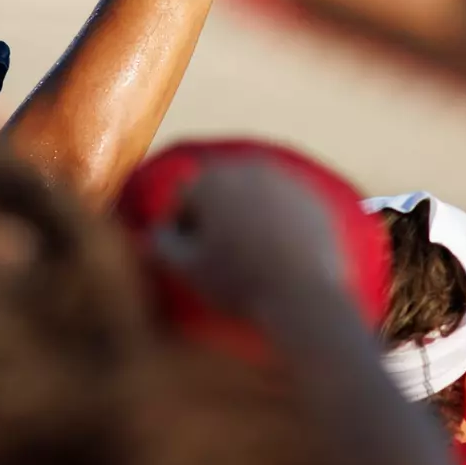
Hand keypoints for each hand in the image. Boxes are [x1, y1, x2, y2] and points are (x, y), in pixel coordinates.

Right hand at [155, 158, 344, 320]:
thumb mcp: (187, 268)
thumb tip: (150, 234)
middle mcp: (248, 168)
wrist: (303, 296)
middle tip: (219, 257)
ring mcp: (286, 179)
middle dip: (215, 217)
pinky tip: (279, 255)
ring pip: (254, 197)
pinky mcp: (314, 197)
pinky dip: (279, 223)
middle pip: (220, 192)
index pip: (184, 200)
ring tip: (250, 257)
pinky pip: (286, 207)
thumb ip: (161, 245)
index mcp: (211, 179)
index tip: (189, 259)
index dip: (181, 230)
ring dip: (247, 217)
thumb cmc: (238, 283)